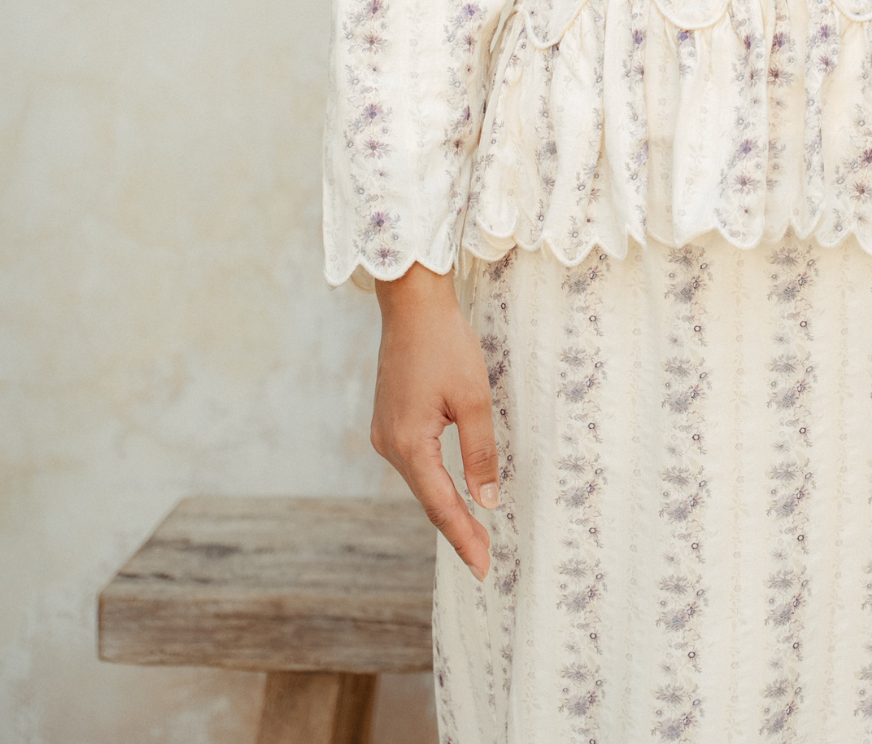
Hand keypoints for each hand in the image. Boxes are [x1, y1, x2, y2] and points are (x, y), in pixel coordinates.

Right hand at [371, 263, 498, 580]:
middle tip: (484, 560)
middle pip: (427, 497)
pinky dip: (433, 481)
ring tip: (472, 533)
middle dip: (456, 528)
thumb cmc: (445, 344)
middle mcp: (388, 445)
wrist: (412, 303)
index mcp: (408, 444)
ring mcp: (384, 432)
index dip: (464, 537)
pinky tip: (449, 491)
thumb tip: (488, 501)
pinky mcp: (388, 419)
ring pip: (419, 481)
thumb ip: (480, 453)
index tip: (483, 568)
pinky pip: (413, 461)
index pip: (440, 505)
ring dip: (444, 505)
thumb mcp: (473, 398)